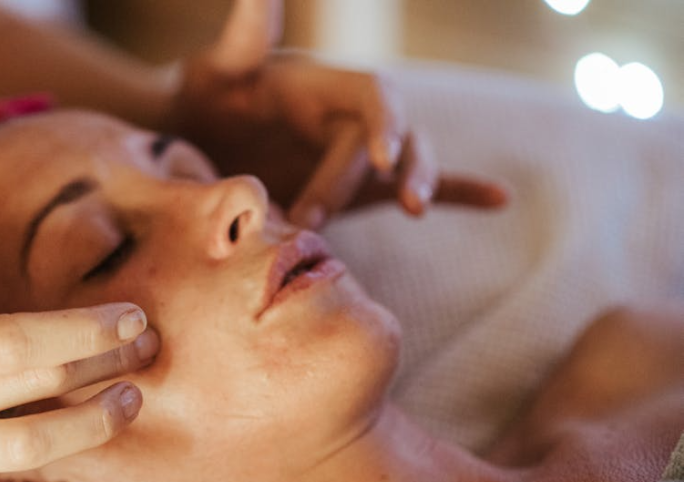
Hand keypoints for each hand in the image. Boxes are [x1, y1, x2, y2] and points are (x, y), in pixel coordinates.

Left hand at [170, 0, 506, 228]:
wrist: (205, 139)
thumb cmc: (209, 100)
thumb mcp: (220, 70)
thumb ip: (246, 38)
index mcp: (328, 86)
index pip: (371, 97)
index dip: (382, 122)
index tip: (378, 159)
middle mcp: (355, 116)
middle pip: (381, 142)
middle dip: (352, 180)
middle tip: (311, 220)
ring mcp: (366, 152)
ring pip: (412, 161)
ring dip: (418, 183)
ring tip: (414, 209)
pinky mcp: (367, 186)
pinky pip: (425, 184)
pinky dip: (462, 191)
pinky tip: (499, 198)